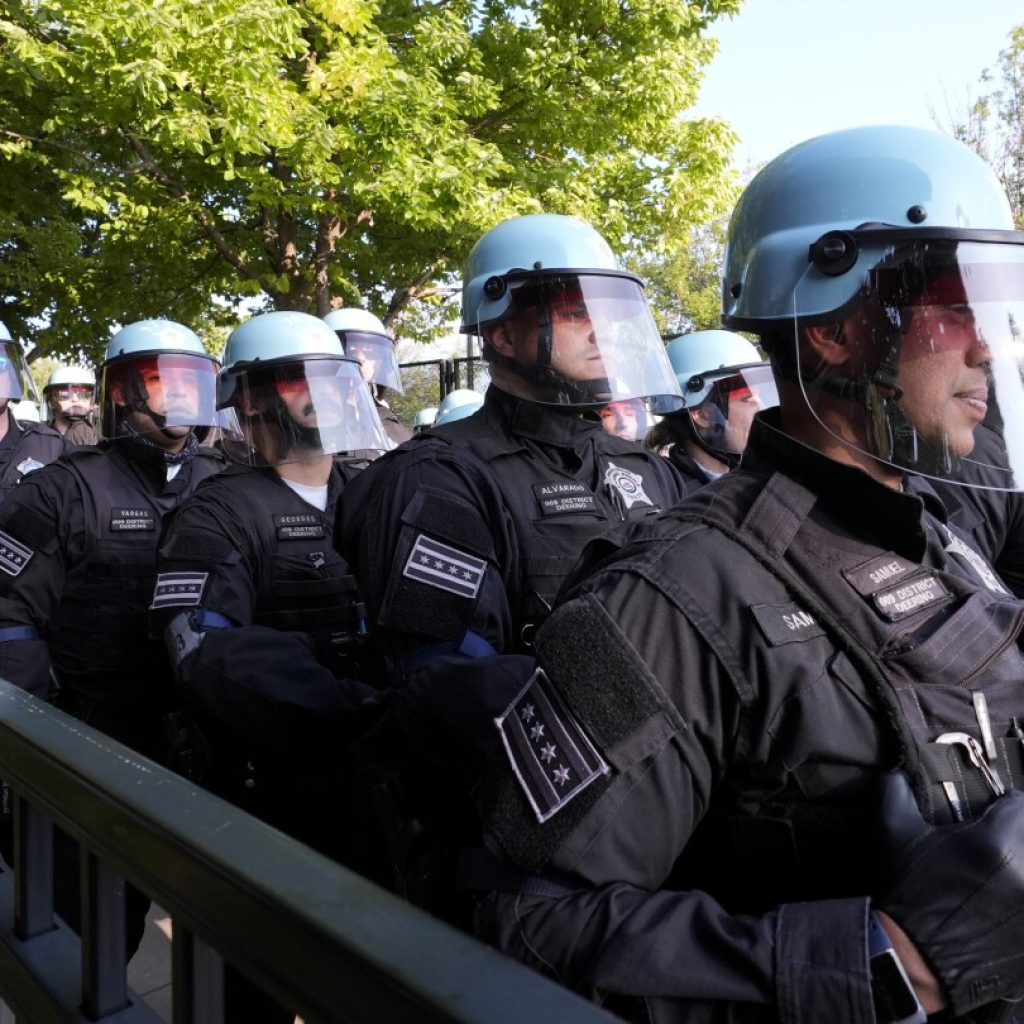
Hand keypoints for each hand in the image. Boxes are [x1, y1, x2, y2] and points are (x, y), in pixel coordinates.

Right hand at [876, 771, 1023, 1015]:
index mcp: (997, 843)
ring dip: (1020, 867)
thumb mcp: (895, 832)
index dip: (1009, 805)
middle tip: (999, 845)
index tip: (998, 812)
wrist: (915, 959)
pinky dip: (1018, 901)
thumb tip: (897, 769)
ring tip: (1004, 875)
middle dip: (1016, 836)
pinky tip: (1002, 905)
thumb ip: (897, 790)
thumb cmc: (909, 892)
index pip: (1022, 805)